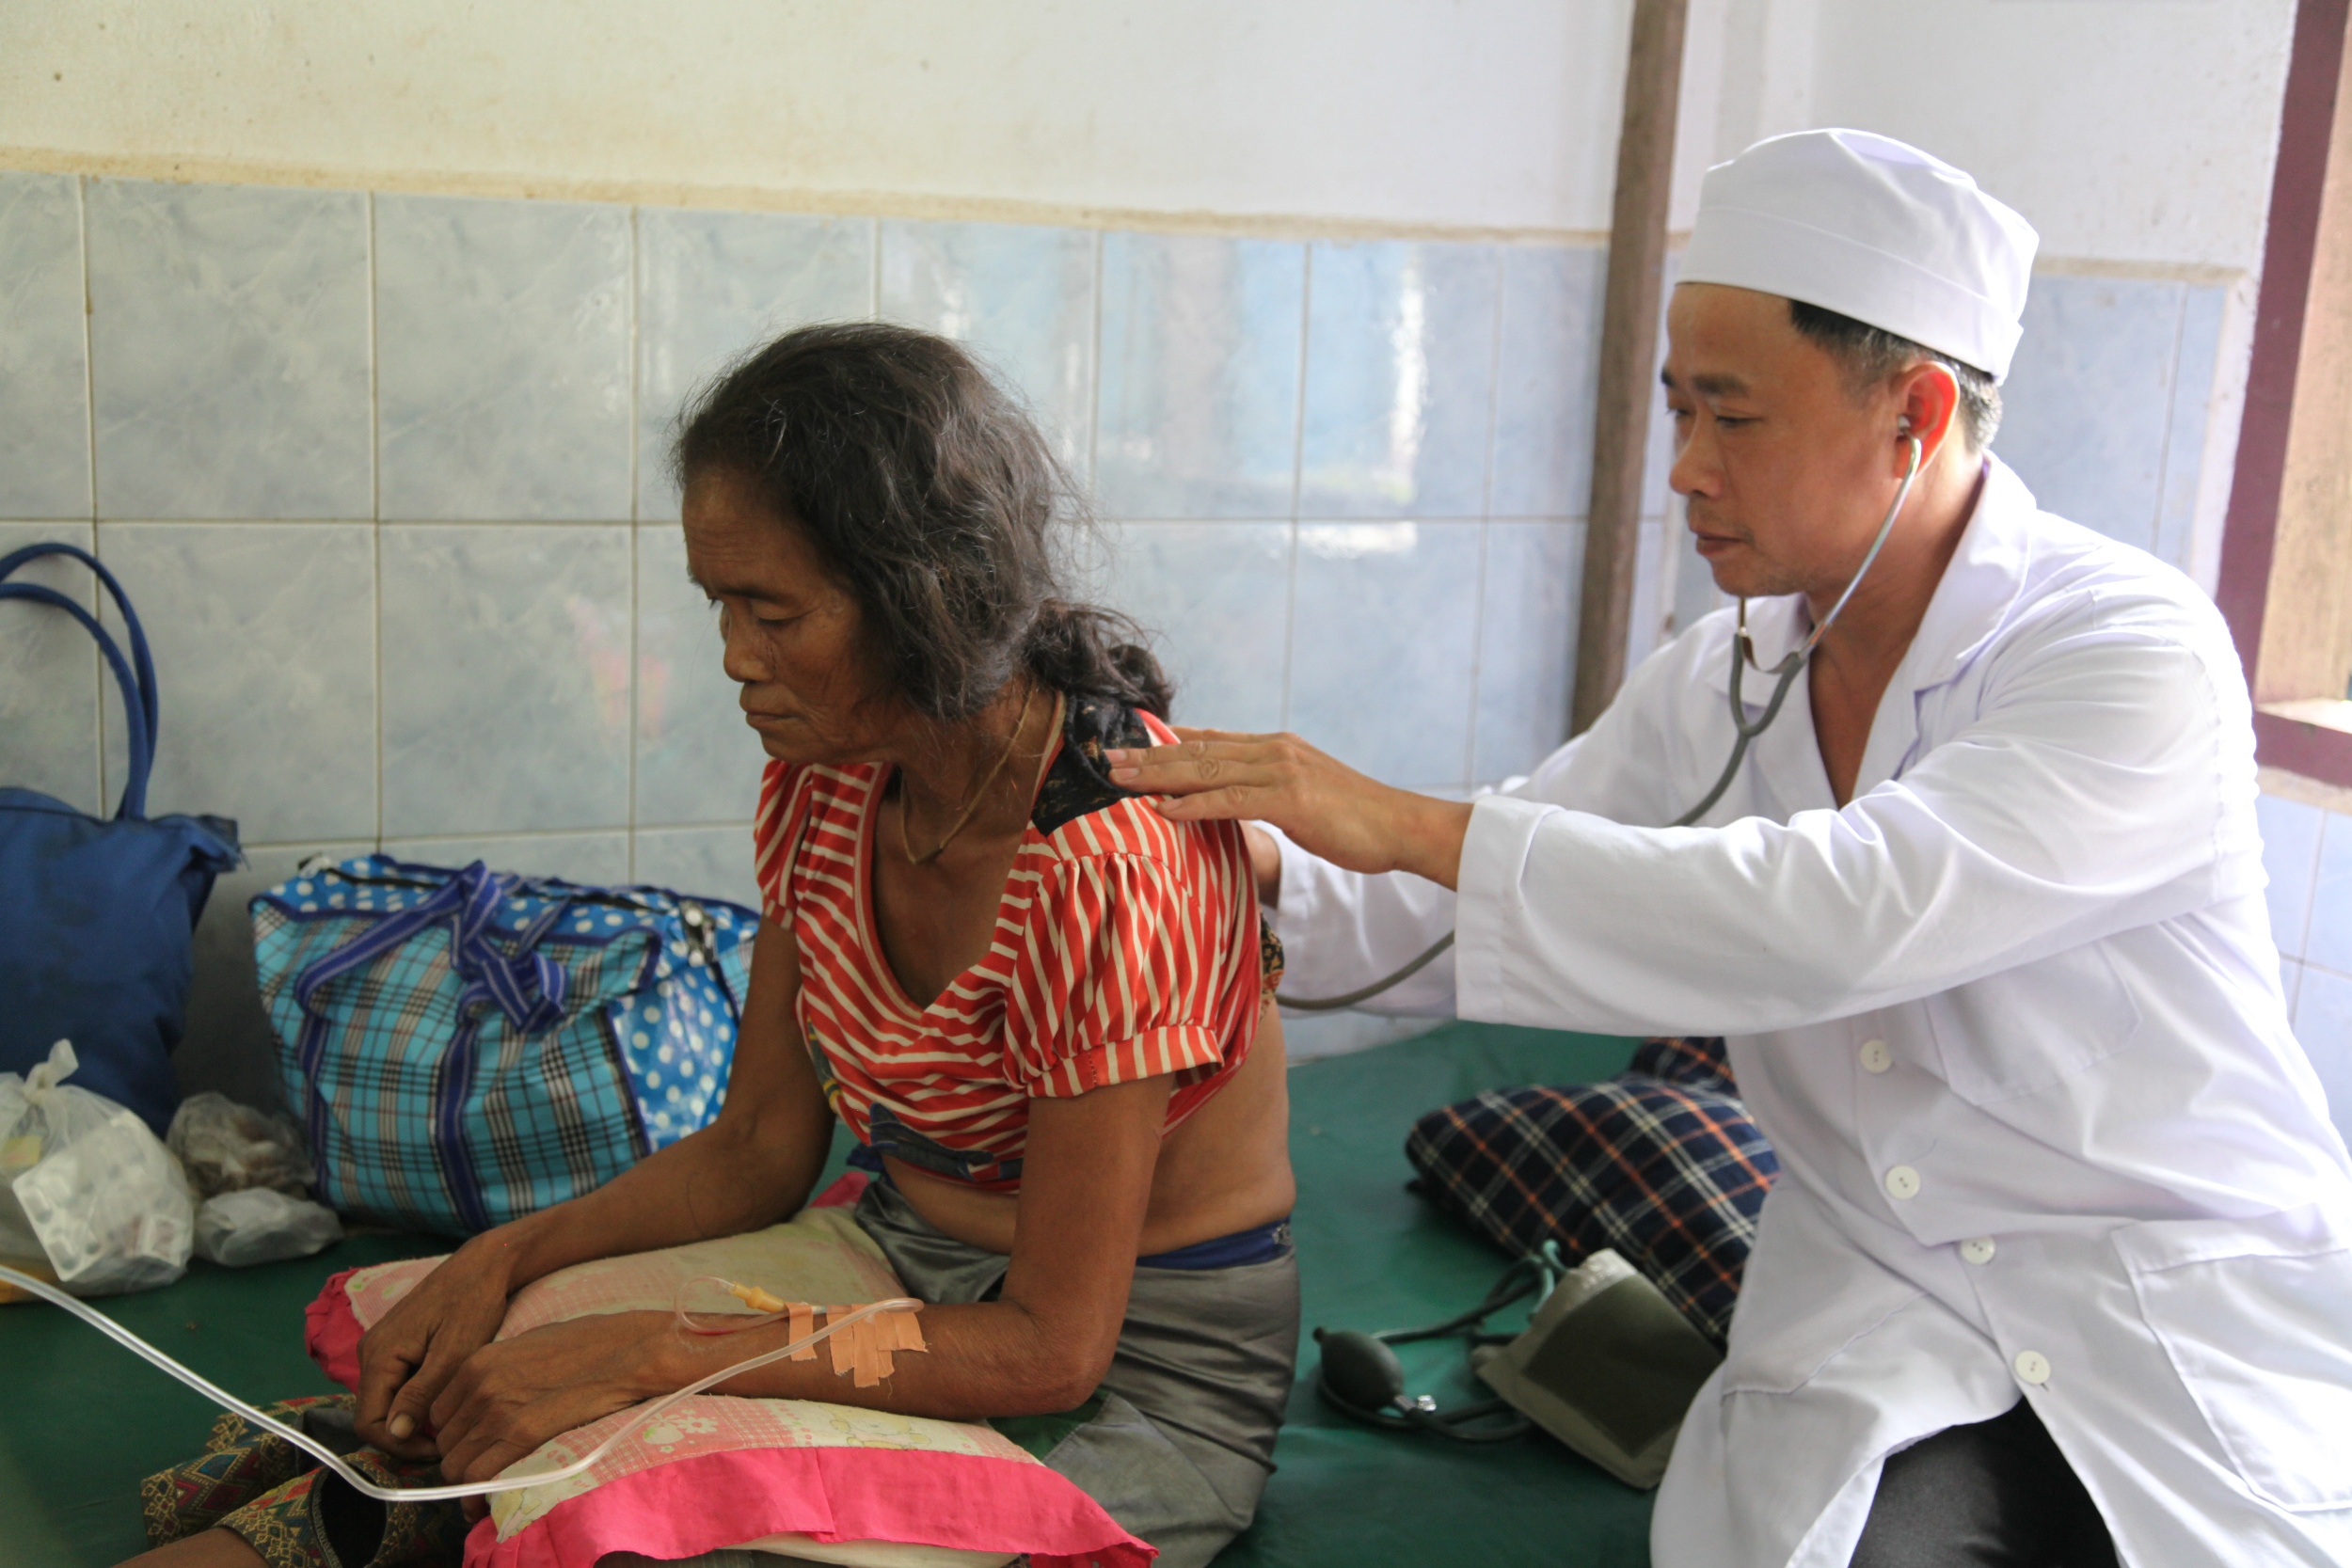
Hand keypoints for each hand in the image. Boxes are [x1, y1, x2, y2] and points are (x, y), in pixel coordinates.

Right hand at [353, 1236, 520, 1460]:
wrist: (483, 1265)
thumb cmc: (473, 1303)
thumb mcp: (453, 1354)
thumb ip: (421, 1394)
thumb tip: (395, 1433)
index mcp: (379, 1355)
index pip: (369, 1422)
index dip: (399, 1444)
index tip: (436, 1451)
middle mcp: (371, 1352)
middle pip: (375, 1413)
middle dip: (406, 1434)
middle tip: (446, 1442)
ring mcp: (382, 1347)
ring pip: (387, 1400)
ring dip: (413, 1417)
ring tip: (449, 1423)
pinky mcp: (396, 1344)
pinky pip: (397, 1383)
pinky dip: (417, 1398)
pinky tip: (446, 1400)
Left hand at [427, 1311, 673, 1489]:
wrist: (625, 1351)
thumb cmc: (586, 1344)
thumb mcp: (526, 1345)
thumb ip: (496, 1371)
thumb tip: (482, 1399)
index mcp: (477, 1362)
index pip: (438, 1415)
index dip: (453, 1434)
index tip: (469, 1445)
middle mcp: (479, 1386)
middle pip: (445, 1442)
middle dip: (460, 1458)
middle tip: (482, 1468)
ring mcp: (498, 1411)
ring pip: (455, 1465)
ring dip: (468, 1480)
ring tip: (486, 1487)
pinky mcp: (521, 1434)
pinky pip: (478, 1476)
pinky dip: (477, 1495)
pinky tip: (484, 1503)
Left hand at [1108, 728, 1473, 889]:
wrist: (1402, 826)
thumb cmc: (1357, 821)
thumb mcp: (1305, 799)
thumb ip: (1267, 793)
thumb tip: (1234, 804)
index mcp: (1275, 748)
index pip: (1209, 741)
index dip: (1165, 743)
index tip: (1129, 747)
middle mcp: (1273, 750)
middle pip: (1197, 750)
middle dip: (1147, 754)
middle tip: (1105, 758)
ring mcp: (1281, 771)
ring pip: (1205, 769)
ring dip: (1156, 774)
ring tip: (1118, 779)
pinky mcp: (1290, 798)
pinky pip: (1229, 800)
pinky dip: (1192, 803)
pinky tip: (1162, 808)